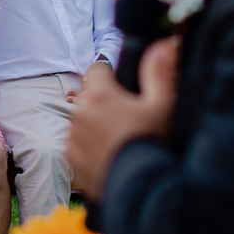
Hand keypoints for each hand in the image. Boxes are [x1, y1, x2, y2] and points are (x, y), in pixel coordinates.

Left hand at [66, 38, 179, 202]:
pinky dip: (89, 146)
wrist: (142, 189)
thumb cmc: (153, 144)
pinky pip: (77, 144)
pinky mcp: (70, 158)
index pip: (96, 69)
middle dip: (103, 101)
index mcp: (100, 95)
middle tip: (126, 117)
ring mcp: (72, 137)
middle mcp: (80, 113)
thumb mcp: (162, 106)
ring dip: (95, 124)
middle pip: (89, 96)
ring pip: (82, 121)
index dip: (109, 74)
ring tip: (120, 139)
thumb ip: (159, 72)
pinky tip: (110, 155)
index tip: (121, 85)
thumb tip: (163, 44)